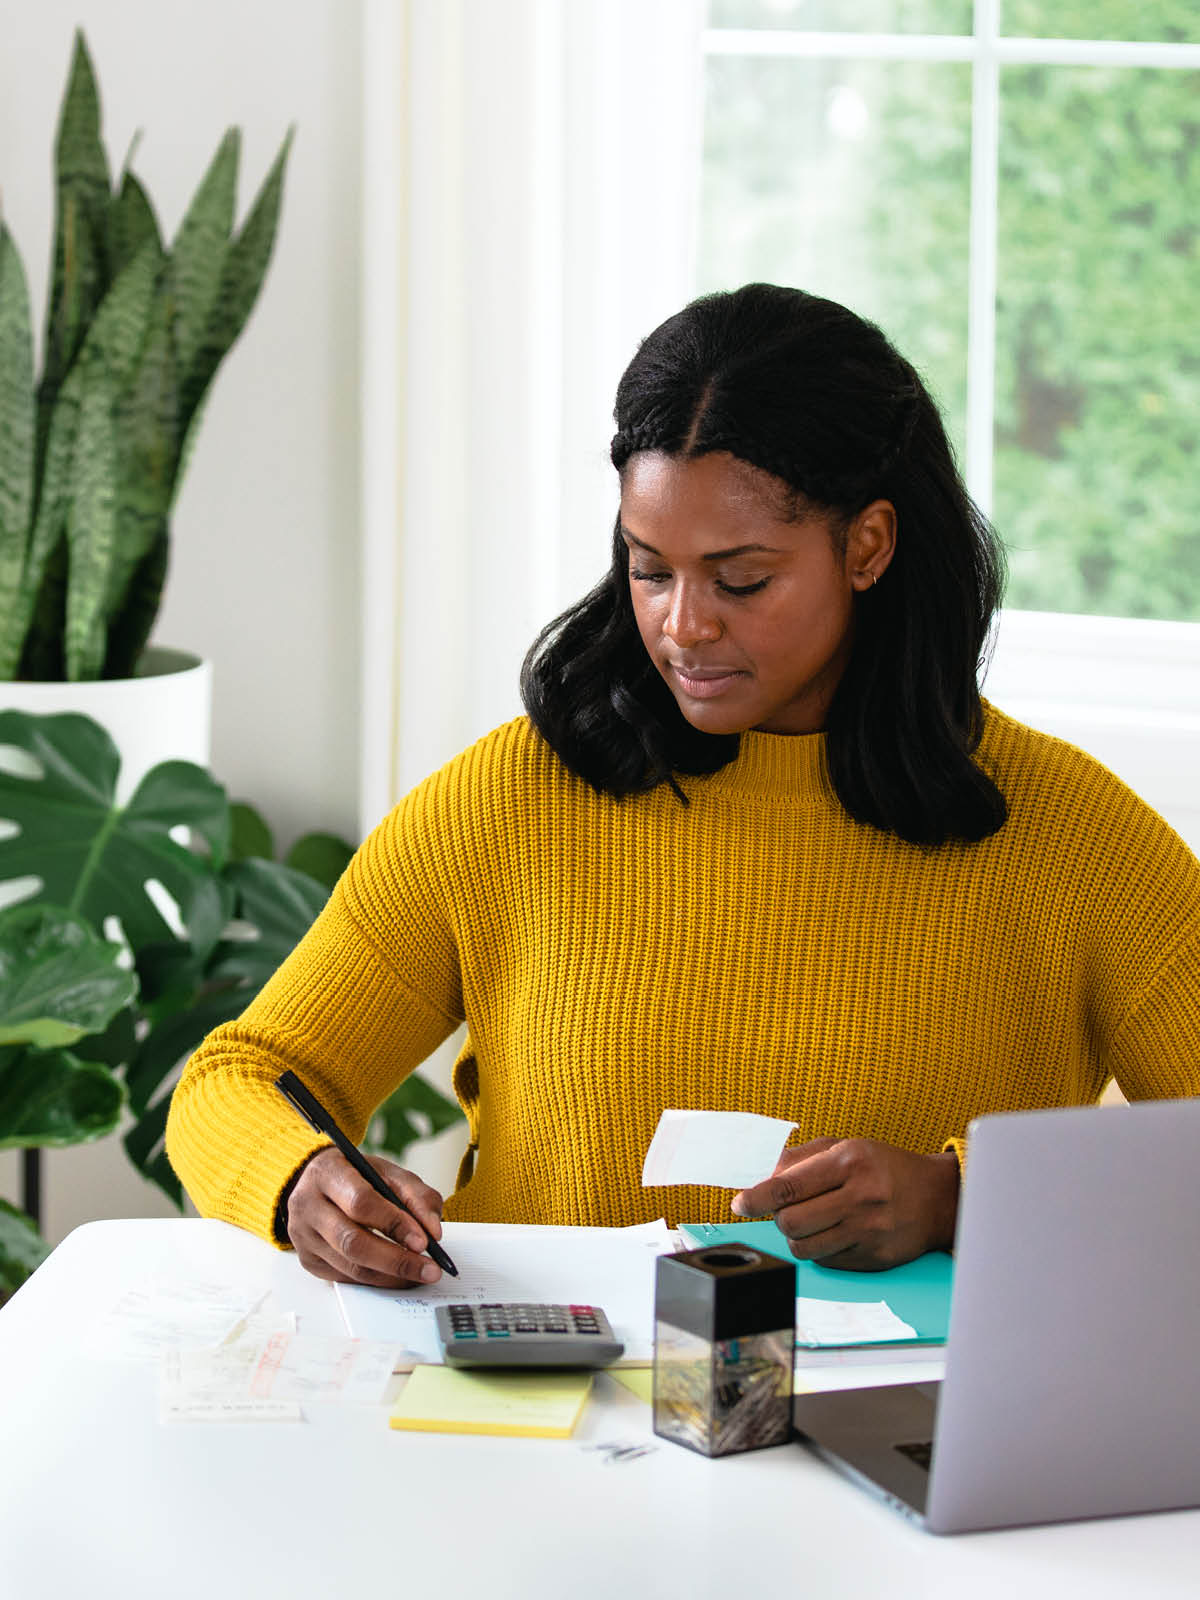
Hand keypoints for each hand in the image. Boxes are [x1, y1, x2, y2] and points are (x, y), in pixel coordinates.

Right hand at [285, 1146, 446, 1287]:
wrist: (316, 1183)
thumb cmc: (355, 1176)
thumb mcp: (387, 1172)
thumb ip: (415, 1195)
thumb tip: (433, 1230)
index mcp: (327, 1174)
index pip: (361, 1203)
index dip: (394, 1224)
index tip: (423, 1241)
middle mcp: (308, 1206)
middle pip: (352, 1242)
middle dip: (396, 1260)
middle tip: (429, 1269)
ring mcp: (303, 1236)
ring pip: (350, 1267)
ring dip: (391, 1276)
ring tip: (420, 1275)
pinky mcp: (308, 1260)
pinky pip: (345, 1278)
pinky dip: (376, 1280)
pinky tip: (397, 1277)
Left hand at [731, 1137, 959, 1270]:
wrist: (937, 1198)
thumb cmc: (885, 1168)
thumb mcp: (846, 1148)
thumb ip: (801, 1158)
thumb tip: (762, 1175)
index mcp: (850, 1162)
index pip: (789, 1186)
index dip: (756, 1198)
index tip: (739, 1204)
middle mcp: (861, 1197)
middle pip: (791, 1222)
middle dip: (778, 1218)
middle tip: (785, 1209)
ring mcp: (869, 1231)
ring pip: (804, 1247)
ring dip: (797, 1236)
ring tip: (810, 1221)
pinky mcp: (874, 1258)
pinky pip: (827, 1261)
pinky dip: (820, 1249)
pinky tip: (834, 1232)